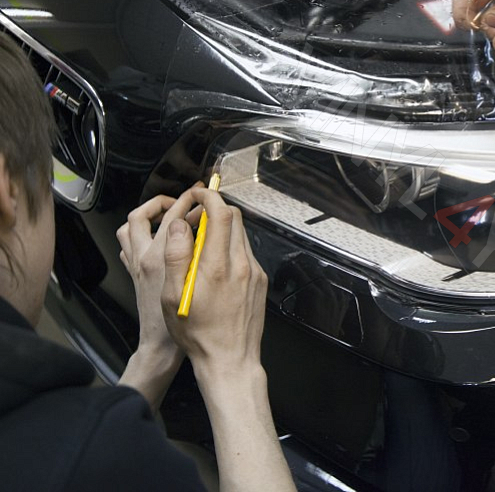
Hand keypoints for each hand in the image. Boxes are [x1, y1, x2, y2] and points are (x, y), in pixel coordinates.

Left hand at [117, 192, 198, 356]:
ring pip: (131, 227)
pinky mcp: (134, 272)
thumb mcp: (197, 282)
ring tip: (169, 213)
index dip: (190, 201)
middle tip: (189, 199)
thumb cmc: (185, 321)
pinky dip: (141, 233)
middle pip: (145, 214)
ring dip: (148, 215)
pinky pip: (128, 243)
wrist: (161, 345)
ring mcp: (135, 264)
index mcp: (161, 257)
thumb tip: (207, 228)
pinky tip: (158, 237)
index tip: (203, 196)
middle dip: (170, 201)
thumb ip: (200, 252)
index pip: (173, 215)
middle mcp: (143, 257)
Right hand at [160, 187, 267, 375]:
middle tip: (193, 220)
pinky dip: (230, 247)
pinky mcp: (259, 281)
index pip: (221, 215)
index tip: (195, 196)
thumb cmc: (198, 334)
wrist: (230, 360)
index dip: (208, 198)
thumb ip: (176, 257)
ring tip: (200, 244)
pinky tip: (214, 265)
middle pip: (235, 219)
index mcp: (217, 266)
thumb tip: (177, 227)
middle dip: (213, 210)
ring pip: (241, 235)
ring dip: (222, 229)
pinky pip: (245, 252)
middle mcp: (241, 265)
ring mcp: (253, 272)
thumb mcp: (173, 297)